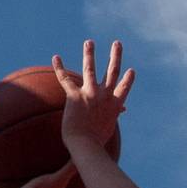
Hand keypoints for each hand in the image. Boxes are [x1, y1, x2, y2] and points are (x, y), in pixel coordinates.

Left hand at [52, 39, 131, 153]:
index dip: (128, 79)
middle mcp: (105, 95)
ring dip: (89, 53)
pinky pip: (65, 79)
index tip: (131, 71)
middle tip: (117, 43)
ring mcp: (90, 93)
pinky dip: (59, 68)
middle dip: (115, 56)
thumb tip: (118, 116)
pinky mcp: (75, 96)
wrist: (86, 144)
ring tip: (89, 42)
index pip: (124, 88)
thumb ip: (110, 120)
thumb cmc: (96, 142)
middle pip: (112, 71)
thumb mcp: (108, 130)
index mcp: (115, 105)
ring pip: (90, 68)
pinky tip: (55, 57)